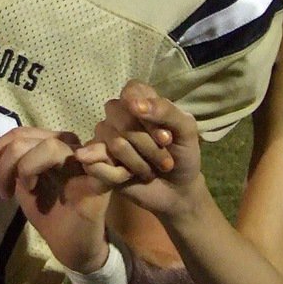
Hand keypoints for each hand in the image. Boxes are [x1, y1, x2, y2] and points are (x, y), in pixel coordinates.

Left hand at [0, 127, 110, 273]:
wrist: (72, 246)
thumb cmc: (50, 215)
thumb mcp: (23, 186)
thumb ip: (13, 165)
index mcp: (52, 144)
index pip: (21, 133)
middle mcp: (70, 146)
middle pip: (29, 138)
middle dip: (7, 163)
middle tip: (3, 192)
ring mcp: (87, 160)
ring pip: (50, 146)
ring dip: (27, 167)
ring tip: (26, 190)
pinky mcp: (101, 178)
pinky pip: (96, 157)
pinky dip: (86, 158)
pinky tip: (68, 170)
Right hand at [78, 80, 203, 220]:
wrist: (176, 191)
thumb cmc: (182, 155)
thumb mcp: (186, 130)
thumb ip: (165, 111)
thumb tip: (133, 105)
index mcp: (141, 100)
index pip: (131, 92)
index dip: (146, 114)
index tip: (166, 137)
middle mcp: (119, 114)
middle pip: (121, 118)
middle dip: (149, 146)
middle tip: (166, 161)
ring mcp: (105, 137)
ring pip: (115, 143)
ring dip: (139, 163)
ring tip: (150, 170)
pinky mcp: (96, 160)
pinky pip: (97, 164)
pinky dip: (119, 176)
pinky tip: (129, 176)